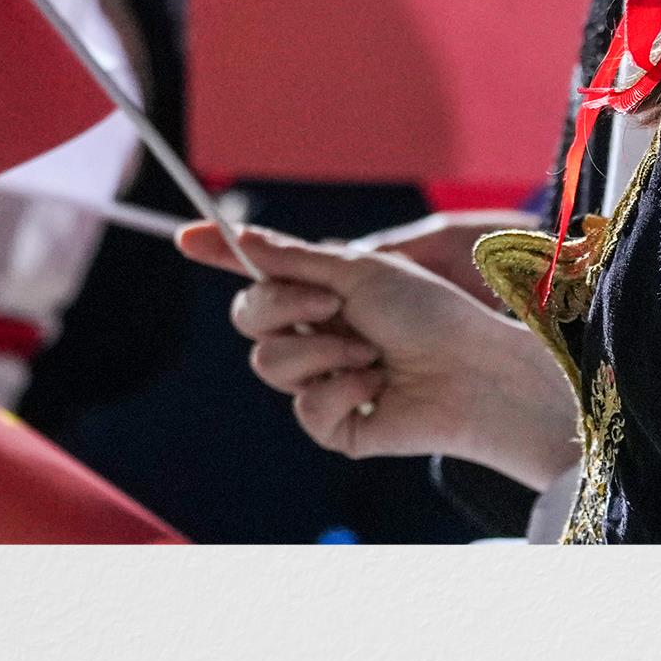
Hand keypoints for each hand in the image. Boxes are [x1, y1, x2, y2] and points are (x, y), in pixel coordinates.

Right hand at [177, 222, 580, 486]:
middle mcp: (315, 336)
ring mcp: (322, 381)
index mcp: (320, 293)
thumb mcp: (358, 270)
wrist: (474, 370)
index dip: (219, 255)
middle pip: (248, 320)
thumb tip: (232, 235)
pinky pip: (304, 409)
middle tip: (334, 304)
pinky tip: (376, 386)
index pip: (256, 274)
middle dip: (285, 306)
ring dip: (322, 352)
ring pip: (269, 365)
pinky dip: (341, 390)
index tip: (186, 236)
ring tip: (371, 352)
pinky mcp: (336, 425)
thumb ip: (290, 258)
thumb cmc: (430, 313)